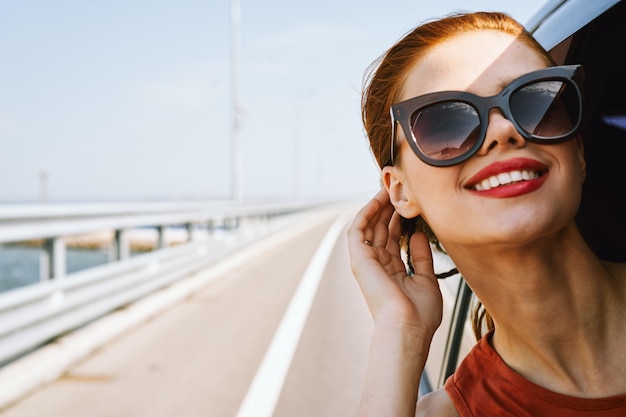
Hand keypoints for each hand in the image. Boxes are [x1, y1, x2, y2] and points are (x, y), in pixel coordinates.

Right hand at [348, 189, 442, 336]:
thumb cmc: (419, 314)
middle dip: (389, 209)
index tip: (410, 203)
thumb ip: (421, 256)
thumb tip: (417, 234)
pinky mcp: (359, 258)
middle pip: (381, 229)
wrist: (407, 328)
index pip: (393, 239)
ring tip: (389, 187)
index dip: (400, 220)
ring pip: (370, 226)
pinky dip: (367, 212)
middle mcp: (377, 265)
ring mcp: (366, 261)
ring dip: (378, 206)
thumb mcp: (426, 280)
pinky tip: (378, 199)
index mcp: (391, 272)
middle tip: (399, 188)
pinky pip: (359, 229)